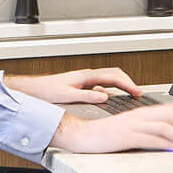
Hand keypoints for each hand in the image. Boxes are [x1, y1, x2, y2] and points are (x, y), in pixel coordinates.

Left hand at [6, 67, 142, 106]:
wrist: (35, 89)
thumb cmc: (47, 90)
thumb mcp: (68, 96)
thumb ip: (87, 96)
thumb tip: (104, 97)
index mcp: (86, 76)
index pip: (114, 77)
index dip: (128, 85)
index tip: (137, 92)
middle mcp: (88, 75)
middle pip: (115, 75)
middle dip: (129, 82)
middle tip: (138, 92)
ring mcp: (86, 79)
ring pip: (109, 79)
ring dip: (121, 85)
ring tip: (130, 93)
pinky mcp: (83, 84)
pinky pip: (102, 84)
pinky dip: (112, 89)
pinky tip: (112, 97)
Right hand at [48, 101, 172, 154]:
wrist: (83, 135)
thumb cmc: (107, 133)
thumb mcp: (130, 126)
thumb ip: (148, 128)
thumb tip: (168, 136)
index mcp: (141, 112)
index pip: (170, 108)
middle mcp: (139, 116)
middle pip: (170, 114)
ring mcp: (132, 126)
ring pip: (163, 127)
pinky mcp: (126, 137)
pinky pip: (150, 139)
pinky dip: (165, 144)